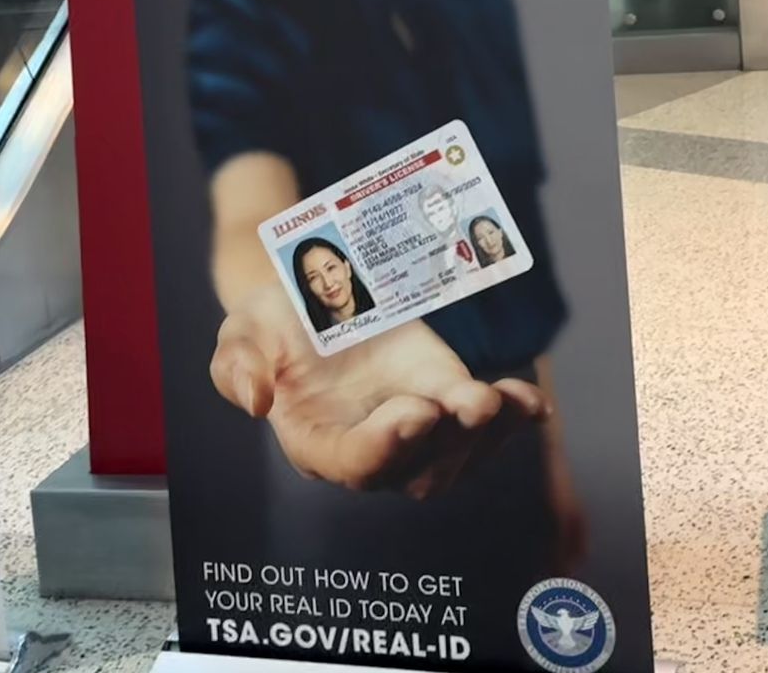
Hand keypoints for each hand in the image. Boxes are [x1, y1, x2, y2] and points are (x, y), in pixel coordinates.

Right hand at [211, 286, 547, 496]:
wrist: (307, 295)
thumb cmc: (268, 324)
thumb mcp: (238, 334)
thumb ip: (236, 367)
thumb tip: (255, 402)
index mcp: (317, 441)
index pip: (354, 464)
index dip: (387, 446)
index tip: (415, 412)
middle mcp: (371, 446)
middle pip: (418, 472)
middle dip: (448, 444)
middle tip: (465, 401)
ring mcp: (414, 426)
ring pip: (459, 456)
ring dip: (489, 435)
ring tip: (506, 400)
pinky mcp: (444, 396)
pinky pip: (482, 424)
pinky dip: (512, 416)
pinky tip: (530, 401)